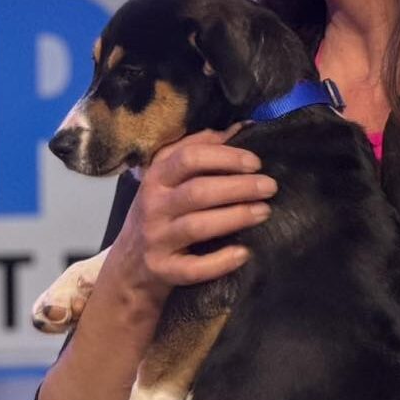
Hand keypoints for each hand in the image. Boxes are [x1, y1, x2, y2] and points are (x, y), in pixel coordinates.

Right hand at [110, 127, 275, 299]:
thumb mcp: (166, 180)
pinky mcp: (163, 270)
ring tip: (264, 212)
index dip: (224, 157)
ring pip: (198, 226)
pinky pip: (194, 268)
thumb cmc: (158, 214)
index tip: (255, 162)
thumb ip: (195, 151)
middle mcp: (152, 206)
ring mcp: (156, 240)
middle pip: (197, 191)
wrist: (129, 266)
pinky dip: (220, 261)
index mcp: (155, 178)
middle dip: (238, 187)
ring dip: (236, 217)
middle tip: (270, 186)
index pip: (188, 158)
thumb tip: (236, 129)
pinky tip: (244, 254)